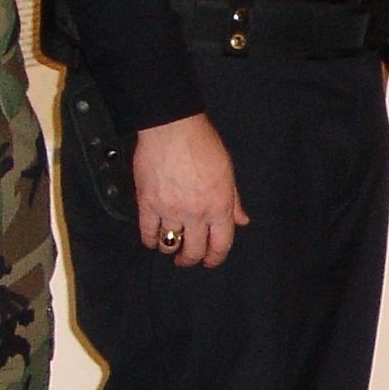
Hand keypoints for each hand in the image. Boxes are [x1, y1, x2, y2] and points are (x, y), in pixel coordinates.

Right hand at [133, 114, 246, 265]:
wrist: (172, 128)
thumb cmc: (202, 144)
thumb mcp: (227, 172)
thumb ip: (234, 201)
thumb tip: (241, 220)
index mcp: (219, 206)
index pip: (221, 245)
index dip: (215, 258)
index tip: (210, 261)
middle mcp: (196, 214)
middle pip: (194, 251)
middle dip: (191, 259)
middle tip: (187, 259)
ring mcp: (170, 211)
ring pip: (169, 244)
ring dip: (170, 249)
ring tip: (170, 245)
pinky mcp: (147, 204)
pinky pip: (147, 232)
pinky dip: (150, 240)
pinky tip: (152, 239)